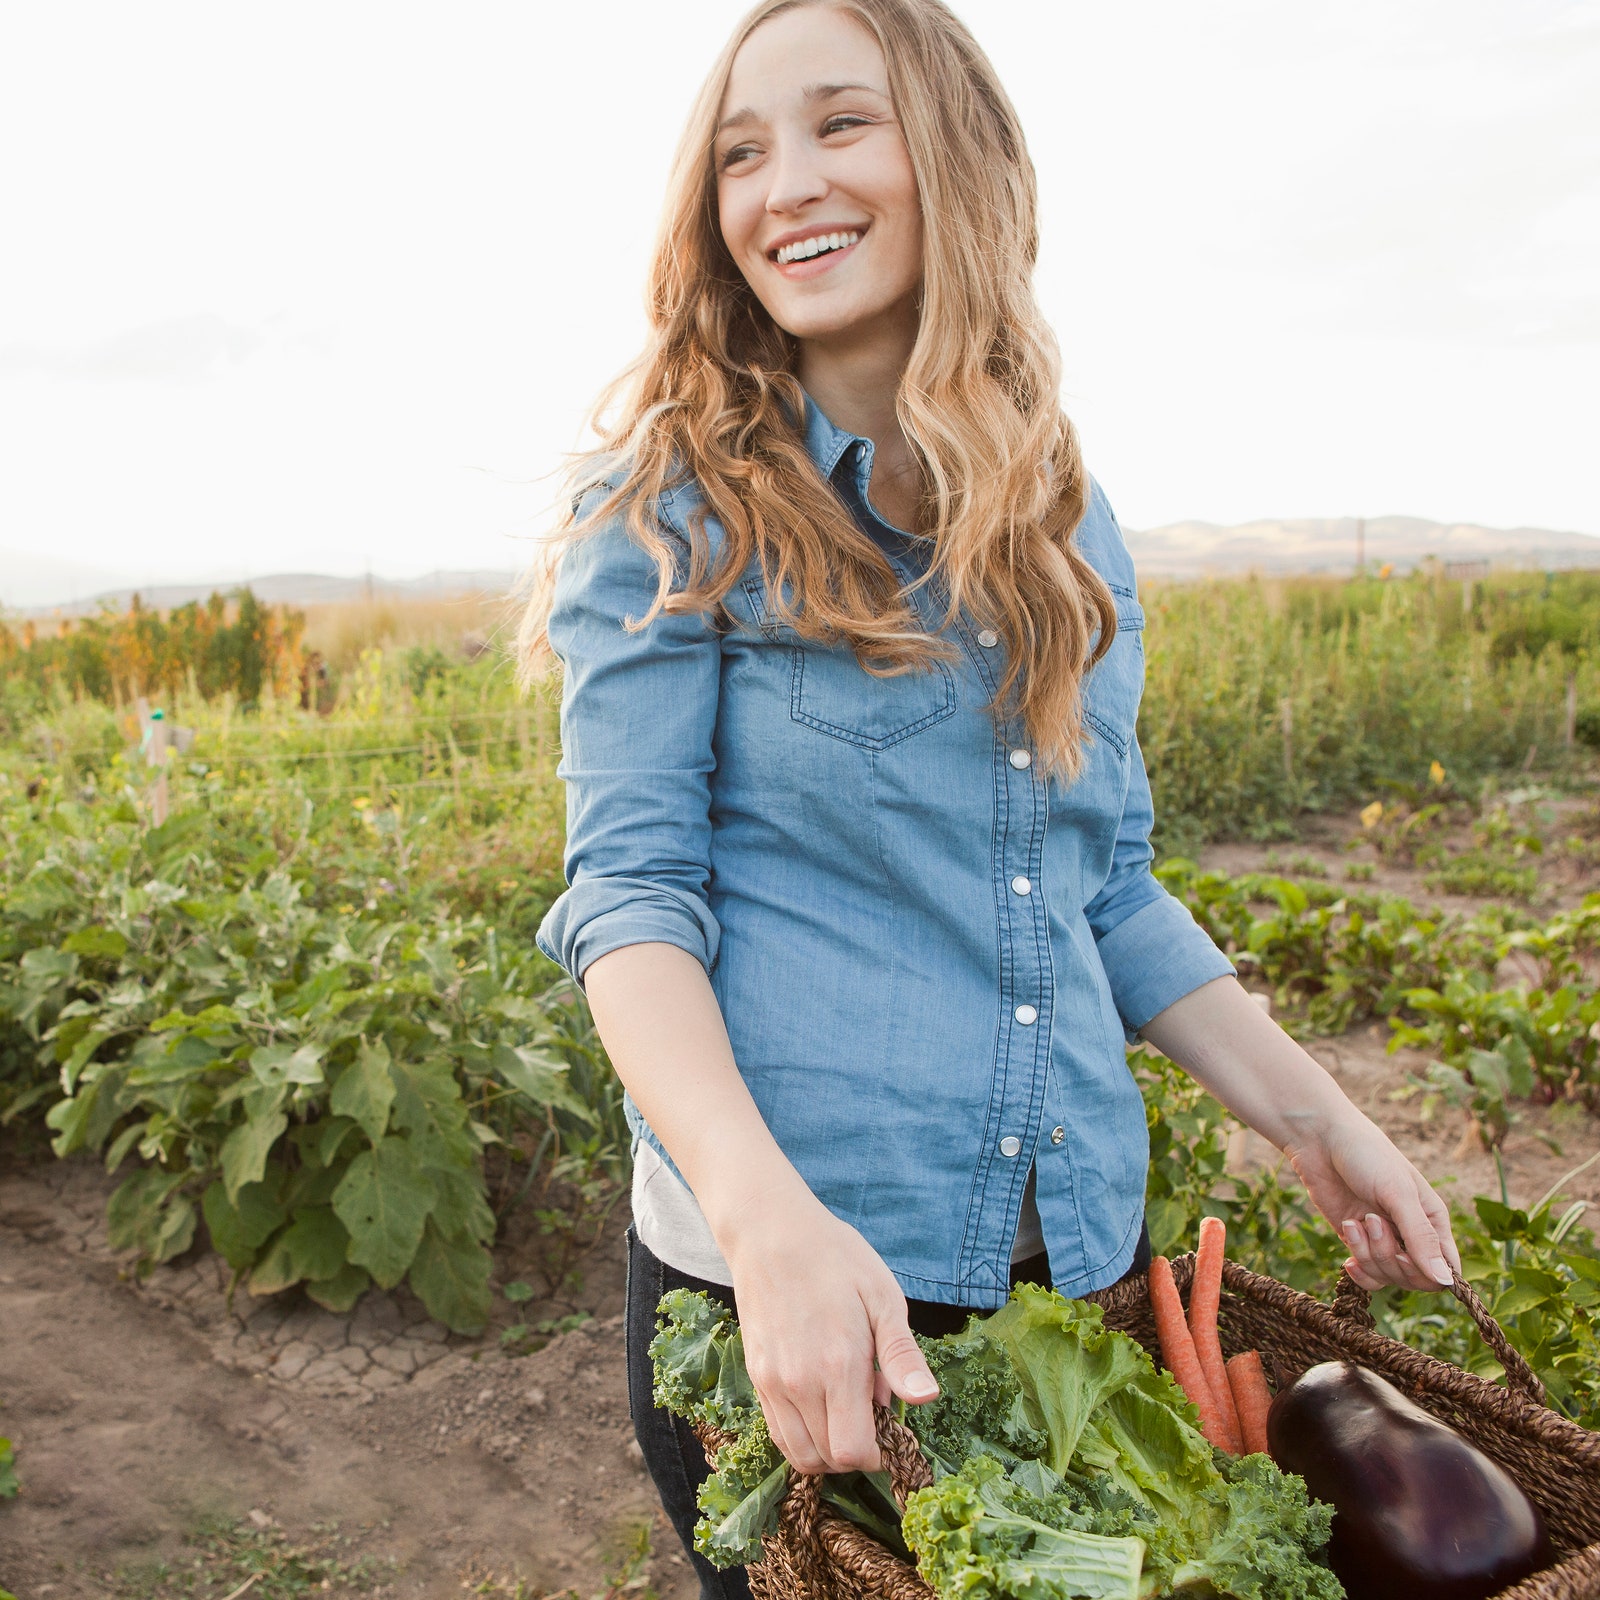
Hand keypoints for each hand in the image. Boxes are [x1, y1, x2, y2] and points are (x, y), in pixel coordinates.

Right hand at [722, 1198, 939, 1475]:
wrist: (771, 1233)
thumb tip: (926, 1399)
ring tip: (847, 1417)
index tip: (890, 1433)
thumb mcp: (882, 1296)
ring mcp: (772, 1382)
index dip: (877, 1455)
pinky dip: (801, 1437)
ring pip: (798, 1453)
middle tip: (872, 1420)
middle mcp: (800, 1383)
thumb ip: (901, 1355)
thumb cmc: (835, 1259)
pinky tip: (820, 1409)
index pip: (853, 1452)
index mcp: (839, 1367)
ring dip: (827, 1453)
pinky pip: (777, 1431)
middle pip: (827, 1460)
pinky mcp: (756, 1375)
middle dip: (856, 1454)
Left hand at [1283, 1112, 1461, 1292]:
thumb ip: (1422, 1237)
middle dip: (1389, 1257)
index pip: (1447, 1270)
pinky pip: (1367, 1273)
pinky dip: (1358, 1268)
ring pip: (1387, 1276)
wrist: (1320, 1139)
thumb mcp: (1398, 1193)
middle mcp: (1412, 1233)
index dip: (1426, 1273)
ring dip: (1368, 1254)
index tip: (1403, 1253)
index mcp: (1433, 1220)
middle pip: (1414, 1277)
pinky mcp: (1358, 1240)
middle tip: (1372, 1222)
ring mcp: (1383, 1239)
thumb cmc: (1367, 1155)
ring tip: (1356, 1222)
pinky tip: (1347, 1257)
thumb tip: (1446, 1281)